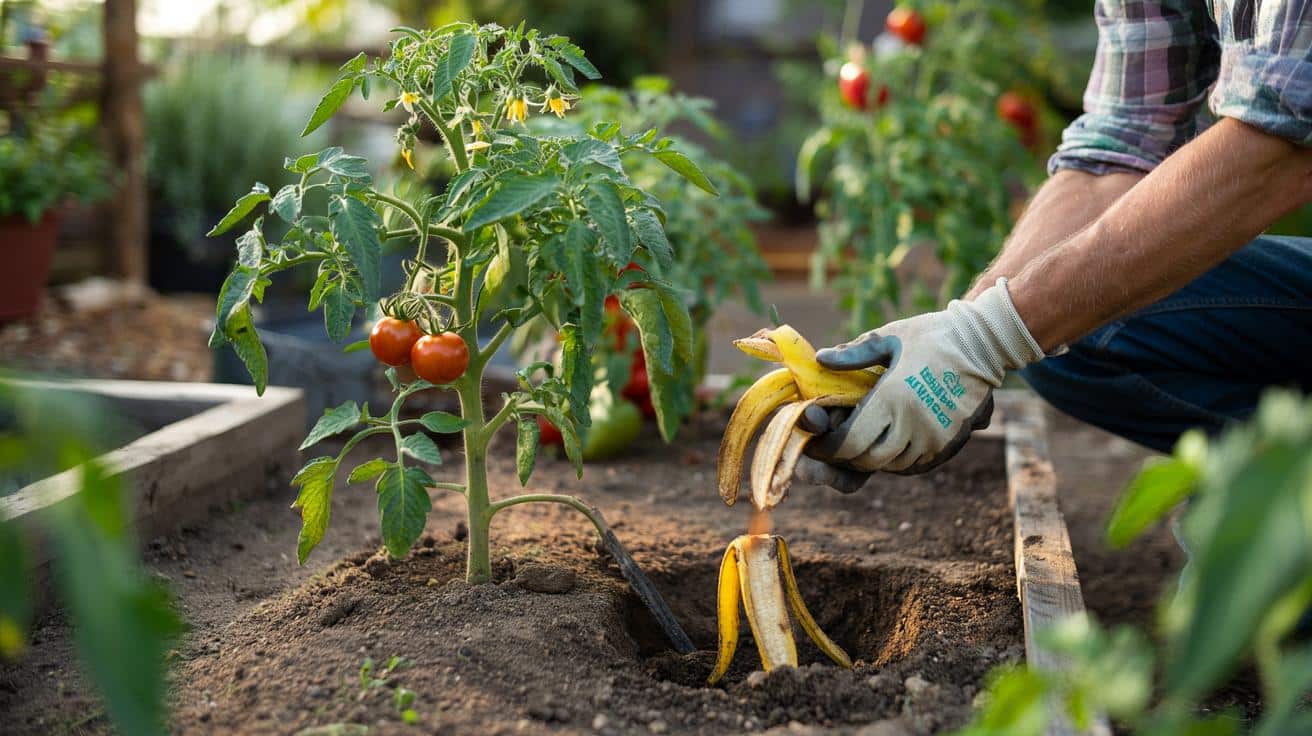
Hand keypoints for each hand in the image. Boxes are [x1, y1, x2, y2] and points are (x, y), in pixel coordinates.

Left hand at [801, 278, 1043, 479]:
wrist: (983, 344)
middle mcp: (912, 424)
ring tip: (863, 443)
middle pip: (868, 460)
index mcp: (891, 398)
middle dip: (848, 456)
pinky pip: (916, 465)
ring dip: (873, 459)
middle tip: (838, 445)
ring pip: (892, 466)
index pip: (850, 442)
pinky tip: (890, 445)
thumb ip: (853, 354)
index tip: (819, 442)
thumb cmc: (931, 336)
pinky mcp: (949, 443)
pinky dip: (898, 461)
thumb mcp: (889, 338)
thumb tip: (820, 359)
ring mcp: (933, 437)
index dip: (830, 448)